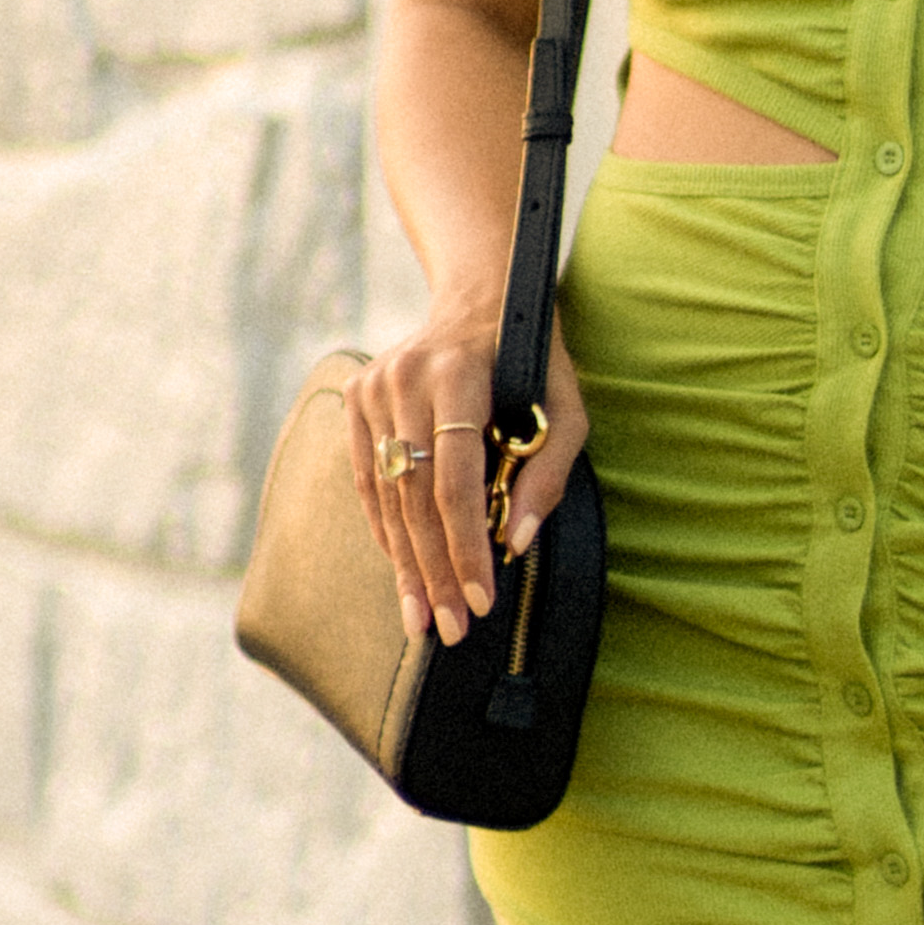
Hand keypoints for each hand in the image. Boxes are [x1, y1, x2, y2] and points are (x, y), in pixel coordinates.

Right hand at [344, 299, 589, 646]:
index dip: (466, 546)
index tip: (481, 599)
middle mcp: (404, 380)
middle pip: (415, 497)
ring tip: (422, 618)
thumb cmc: (534, 359)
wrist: (481, 296)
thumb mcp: (565, 407)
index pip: (456, 480)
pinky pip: (368, 480)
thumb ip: (549, 473)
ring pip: (387, 495)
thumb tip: (520, 542)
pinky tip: (404, 571)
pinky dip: (387, 529)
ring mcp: (374, 388)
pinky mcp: (358, 399)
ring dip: (406, 563)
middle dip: (433, 570)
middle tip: (448, 629)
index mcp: (457, 375)